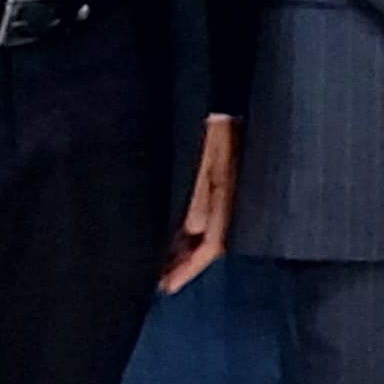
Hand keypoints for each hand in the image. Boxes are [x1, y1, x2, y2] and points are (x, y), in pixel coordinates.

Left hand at [161, 116, 236, 292]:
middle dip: (182, 264)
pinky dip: (180, 230)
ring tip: (154, 266)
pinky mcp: (212, 182)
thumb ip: (200, 192)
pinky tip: (163, 237)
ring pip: (200, 231)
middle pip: (205, 243)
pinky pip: (197, 215)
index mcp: (229, 198)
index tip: (165, 286)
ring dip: (179, 250)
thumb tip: (193, 229)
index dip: (189, 268)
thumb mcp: (205, 157)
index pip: (212, 245)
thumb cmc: (213, 124)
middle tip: (155, 283)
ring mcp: (219, 193)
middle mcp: (226, 201)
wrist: (224, 96)